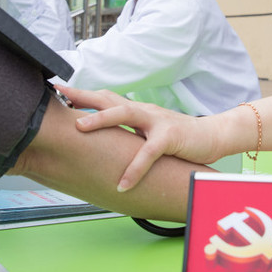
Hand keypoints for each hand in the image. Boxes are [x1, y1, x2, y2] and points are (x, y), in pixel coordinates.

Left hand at [61, 86, 229, 191]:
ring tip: (79, 128)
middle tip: (59, 94)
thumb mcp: (150, 132)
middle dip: (82, 96)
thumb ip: (131, 133)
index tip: (57, 89)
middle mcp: (144, 111)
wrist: (214, 136)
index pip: (105, 98)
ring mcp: (157, 121)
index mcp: (138, 111)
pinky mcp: (170, 137)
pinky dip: (134, 168)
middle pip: (109, 99)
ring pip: (125, 114)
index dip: (81, 93)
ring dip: (101, 120)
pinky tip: (122, 183)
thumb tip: (105, 139)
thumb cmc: (180, 137)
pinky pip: (148, 153)